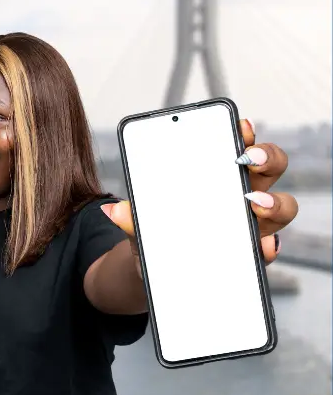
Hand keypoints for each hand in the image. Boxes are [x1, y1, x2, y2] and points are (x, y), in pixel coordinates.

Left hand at [102, 118, 298, 265]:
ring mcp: (251, 225)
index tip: (240, 126)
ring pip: (280, 207)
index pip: (238, 147)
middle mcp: (242, 196)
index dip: (244, 134)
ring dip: (274, 202)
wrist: (156, 269)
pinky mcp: (251, 255)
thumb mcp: (142, 222)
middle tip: (248, 158)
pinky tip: (262, 246)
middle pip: (270, 169)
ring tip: (255, 203)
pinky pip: (269, 249)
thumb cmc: (158, 232)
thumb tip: (114, 210)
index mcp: (217, 177)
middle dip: (266, 158)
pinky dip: (268, 247)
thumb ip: (132, 217)